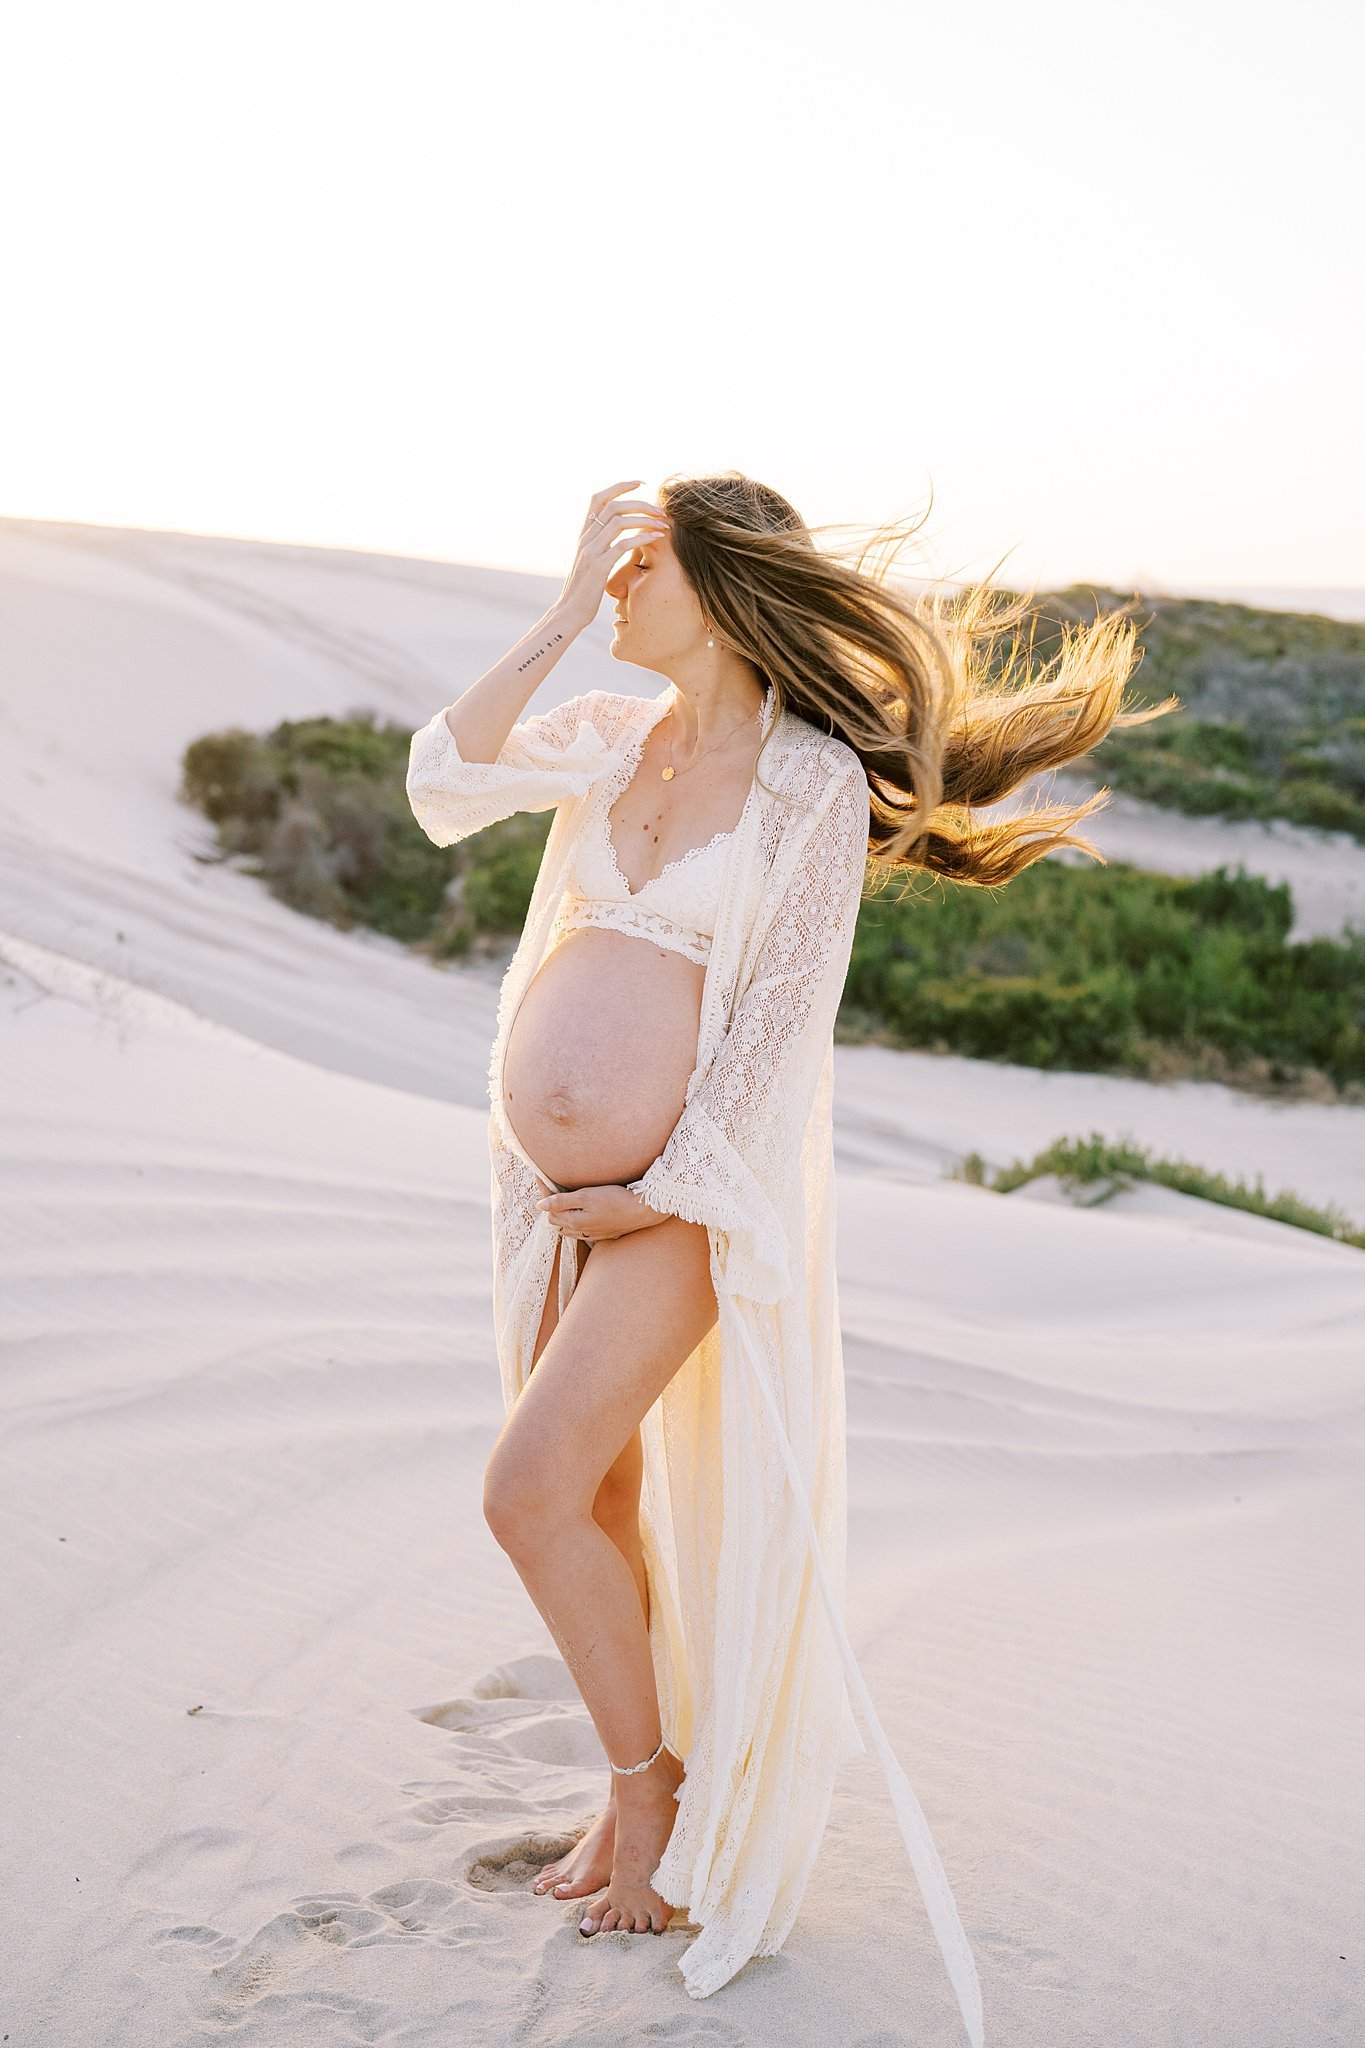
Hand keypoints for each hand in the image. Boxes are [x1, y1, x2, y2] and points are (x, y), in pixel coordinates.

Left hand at [534, 1177, 666, 1241]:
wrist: (643, 1210)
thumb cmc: (615, 1200)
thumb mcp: (586, 1196)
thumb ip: (561, 1201)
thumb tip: (539, 1205)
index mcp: (574, 1222)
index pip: (549, 1209)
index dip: (543, 1192)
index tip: (539, 1176)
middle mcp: (581, 1232)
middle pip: (556, 1220)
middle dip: (551, 1205)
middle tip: (552, 1187)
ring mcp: (592, 1235)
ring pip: (567, 1228)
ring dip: (562, 1216)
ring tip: (563, 1200)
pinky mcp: (603, 1234)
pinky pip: (581, 1232)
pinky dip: (575, 1223)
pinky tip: (581, 1214)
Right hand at [556, 479, 668, 627]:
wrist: (569, 612)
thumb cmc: (584, 590)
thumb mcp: (591, 562)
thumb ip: (601, 546)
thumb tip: (618, 536)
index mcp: (584, 534)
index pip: (598, 498)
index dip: (619, 487)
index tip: (640, 483)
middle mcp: (586, 538)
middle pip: (613, 506)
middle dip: (640, 503)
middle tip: (660, 510)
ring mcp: (591, 551)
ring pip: (619, 521)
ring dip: (645, 520)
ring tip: (663, 524)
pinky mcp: (598, 566)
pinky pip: (622, 544)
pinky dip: (642, 538)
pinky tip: (656, 538)